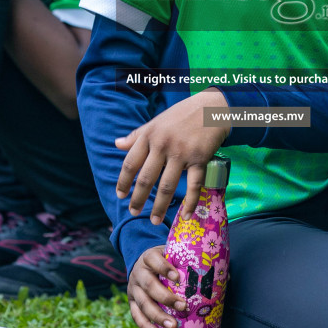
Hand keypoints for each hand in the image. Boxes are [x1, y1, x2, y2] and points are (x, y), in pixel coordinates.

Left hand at [115, 90, 229, 223]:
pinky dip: (191, 202)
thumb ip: (136, 135)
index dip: (123, 181)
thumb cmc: (181, 115)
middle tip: (133, 212)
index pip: (131, 163)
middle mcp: (163, 145)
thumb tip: (116, 144)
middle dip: (138, 198)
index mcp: (149, 136)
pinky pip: (194, 185)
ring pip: (167, 185)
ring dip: (160, 206)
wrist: (211, 107)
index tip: (120, 196)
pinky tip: (187, 215)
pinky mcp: (200, 158)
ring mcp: (182, 153)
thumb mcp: (156, 122)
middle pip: (147, 178)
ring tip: (155, 220)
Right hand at [127, 247, 183, 327]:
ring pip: (143, 303)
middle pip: (149, 285)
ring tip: (173, 325)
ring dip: (158, 316)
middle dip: (166, 298)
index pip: (153, 259)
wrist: (143, 264)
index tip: (178, 277)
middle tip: (183, 307)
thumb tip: (213, 273)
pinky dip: (145, 325)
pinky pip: (136, 315)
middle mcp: (139, 273)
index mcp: (148, 257)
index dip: (164, 268)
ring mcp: (133, 288)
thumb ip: (185, 262)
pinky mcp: (131, 302)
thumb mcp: (170, 255)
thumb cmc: (165, 261)